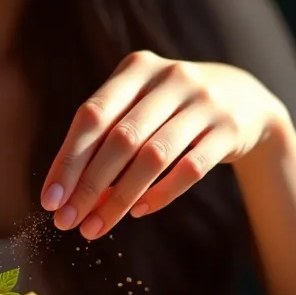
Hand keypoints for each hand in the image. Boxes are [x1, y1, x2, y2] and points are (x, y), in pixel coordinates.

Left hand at [40, 50, 286, 239]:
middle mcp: (171, 78)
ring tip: (95, 226)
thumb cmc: (170, 107)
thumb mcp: (139, 103)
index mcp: (137, 67)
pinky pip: (190, 169)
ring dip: (119, 198)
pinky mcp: (229, 129)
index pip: (93, 115)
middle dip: (89, 185)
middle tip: (67, 221)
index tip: (50, 199)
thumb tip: (69, 192)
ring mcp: (204, 102)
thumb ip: (106, 137)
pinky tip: (137, 211)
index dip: (68, 159)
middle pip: (121, 138)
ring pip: (154, 157)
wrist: (245, 97)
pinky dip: (160, 194)